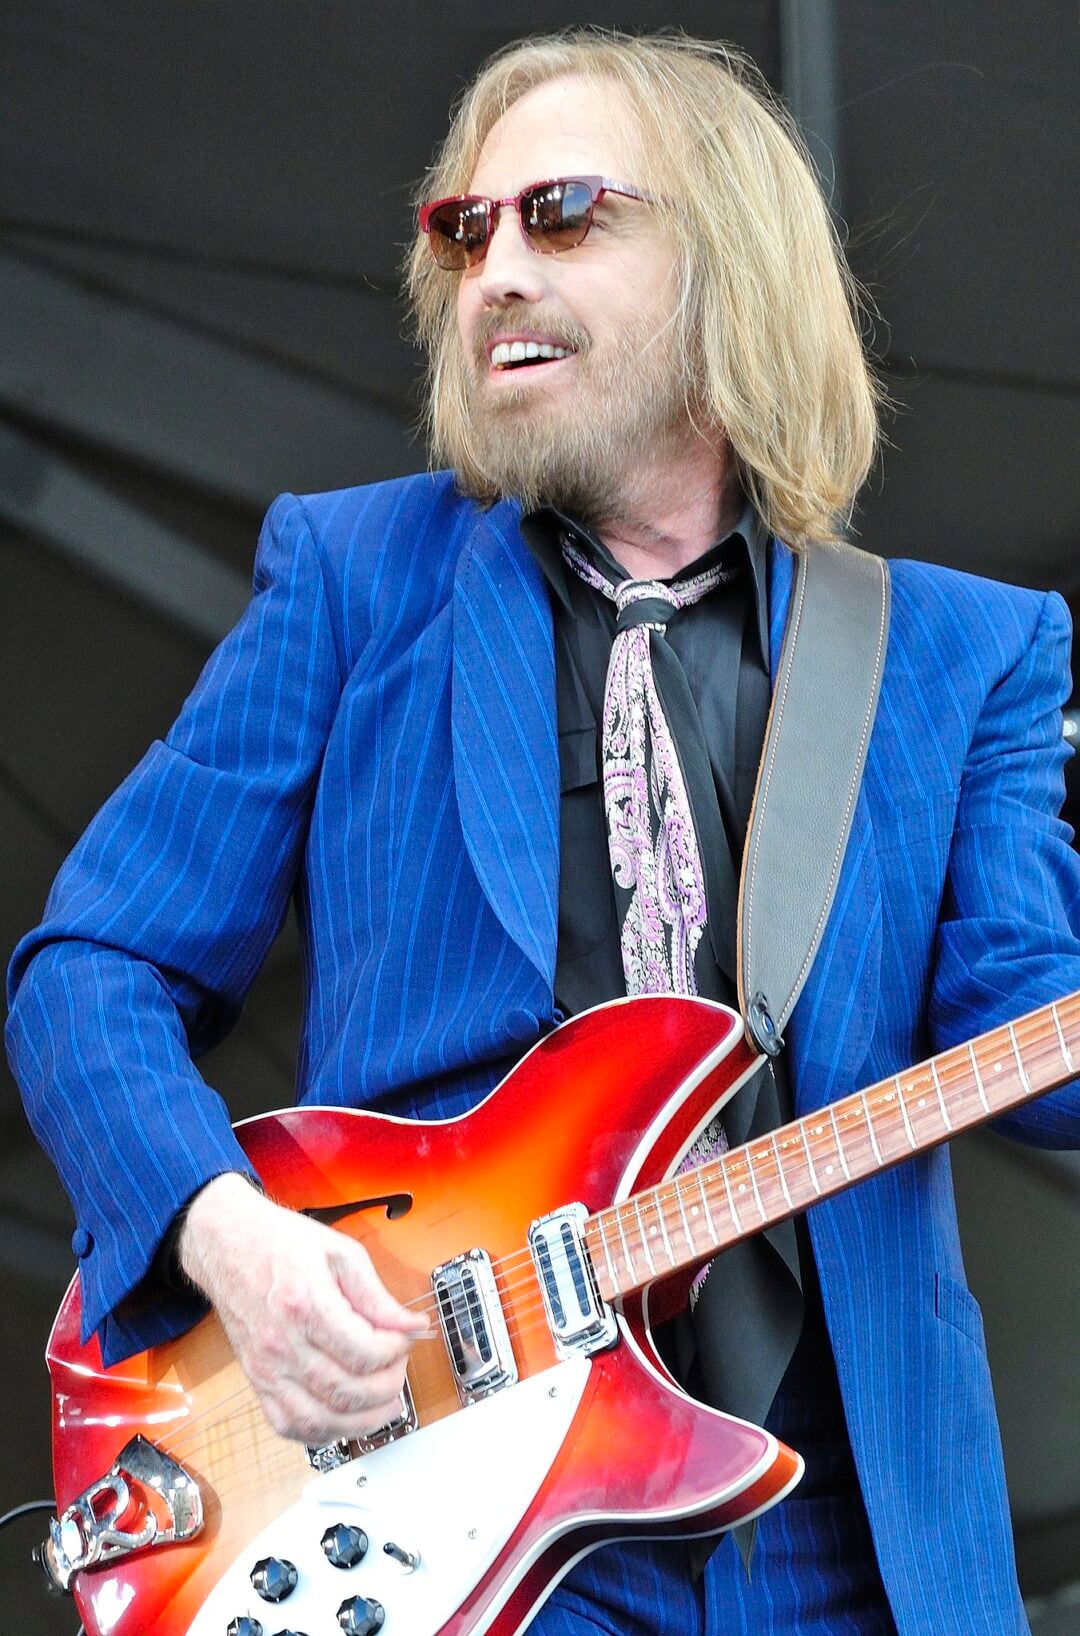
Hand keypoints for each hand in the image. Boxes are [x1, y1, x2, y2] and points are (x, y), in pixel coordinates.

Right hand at [178, 1173, 428, 1443]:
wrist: (227, 1244)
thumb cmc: (280, 1243)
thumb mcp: (340, 1252)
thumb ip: (376, 1295)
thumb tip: (411, 1325)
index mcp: (304, 1305)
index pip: (363, 1352)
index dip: (396, 1350)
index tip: (405, 1337)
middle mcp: (281, 1343)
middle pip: (345, 1391)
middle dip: (387, 1386)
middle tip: (398, 1366)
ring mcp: (265, 1368)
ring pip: (318, 1420)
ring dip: (361, 1422)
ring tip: (385, 1403)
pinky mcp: (257, 1380)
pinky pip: (288, 1425)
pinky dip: (322, 1432)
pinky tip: (345, 1417)